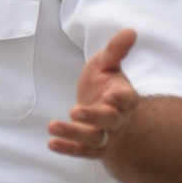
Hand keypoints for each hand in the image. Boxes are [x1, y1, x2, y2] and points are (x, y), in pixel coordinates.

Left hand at [47, 28, 139, 158]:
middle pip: (110, 122)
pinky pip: (82, 151)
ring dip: (73, 134)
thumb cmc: (107, 84)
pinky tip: (51, 143)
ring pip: (94, 139)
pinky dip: (67, 149)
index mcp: (125, 98)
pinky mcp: (93, 147)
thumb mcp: (108, 64)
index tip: (110, 95)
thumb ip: (116, 50)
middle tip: (75, 111)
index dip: (121, 99)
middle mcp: (118, 119)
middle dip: (94, 117)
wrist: (105, 109)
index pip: (128, 100)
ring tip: (52, 126)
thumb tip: (130, 30)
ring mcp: (106, 135)